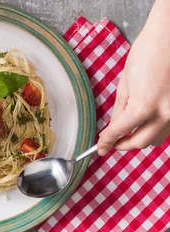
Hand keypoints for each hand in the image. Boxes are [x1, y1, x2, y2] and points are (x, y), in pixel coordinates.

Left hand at [97, 0, 169, 155]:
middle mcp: (164, 113)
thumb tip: (113, 128)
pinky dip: (153, 130)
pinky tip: (143, 124)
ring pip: (155, 139)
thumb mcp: (125, 84)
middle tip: (110, 143)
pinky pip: (166, 129)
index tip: (100, 147)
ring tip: (126, 132)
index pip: (120, 132)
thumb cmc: (147, 53)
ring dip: (139, 139)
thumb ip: (119, 110)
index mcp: (144, 106)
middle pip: (139, 142)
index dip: (107, 142)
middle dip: (122, 145)